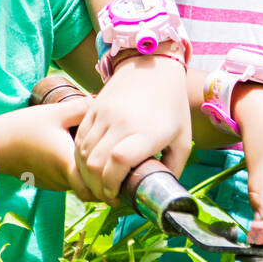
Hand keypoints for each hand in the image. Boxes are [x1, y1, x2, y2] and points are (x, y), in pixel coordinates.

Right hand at [0, 98, 107, 202]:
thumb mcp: (55, 112)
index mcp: (69, 165)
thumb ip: (82, 107)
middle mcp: (63, 180)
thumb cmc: (23, 128)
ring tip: (100, 155)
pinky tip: (76, 154)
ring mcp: (54, 183)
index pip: (98, 189)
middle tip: (117, 166)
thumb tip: (104, 103)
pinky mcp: (46, 181)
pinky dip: (76, 172)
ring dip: (90, 175)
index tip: (125, 176)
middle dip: (105, 181)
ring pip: (80, 185)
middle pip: (93, 190)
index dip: (113, 185)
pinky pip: (68, 180)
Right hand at [72, 52, 191, 203]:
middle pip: (96, 162)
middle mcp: (122, 122)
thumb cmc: (172, 106)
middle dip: (98, 186)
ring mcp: (105, 114)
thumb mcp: (183, 139)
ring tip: (99, 183)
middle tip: (107, 195)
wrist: (153, 66)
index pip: (120, 161)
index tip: (117, 195)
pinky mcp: (93, 108)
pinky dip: (81, 157)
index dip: (112, 183)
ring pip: (83, 153)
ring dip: (87, 174)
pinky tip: (91, 166)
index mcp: (147, 132)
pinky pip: (80, 139)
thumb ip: (173, 168)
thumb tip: (160, 193)